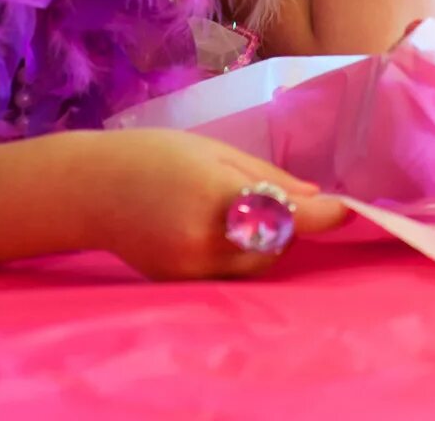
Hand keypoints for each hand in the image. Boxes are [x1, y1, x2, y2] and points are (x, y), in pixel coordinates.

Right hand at [77, 128, 348, 279]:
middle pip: (275, 245)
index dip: (321, 215)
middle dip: (288, 227)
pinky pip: (229, 276)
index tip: (347, 209)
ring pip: (254, 266)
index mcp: (213, 193)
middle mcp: (203, 238)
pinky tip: (222, 232)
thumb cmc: (152, 155)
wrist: (88, 190)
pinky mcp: (180, 284)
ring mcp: (189, 268)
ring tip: (243, 214)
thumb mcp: (212, 150)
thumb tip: (316, 197)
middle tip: (278, 201)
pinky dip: (239, 257)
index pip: (283, 213)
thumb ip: (265, 176)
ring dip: (266, 244)